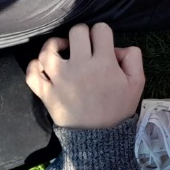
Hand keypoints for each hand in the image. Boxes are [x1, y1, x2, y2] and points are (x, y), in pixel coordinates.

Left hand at [25, 22, 145, 128]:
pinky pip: (32, 74)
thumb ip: (133, 58)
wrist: (99, 139)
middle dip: (83, 34)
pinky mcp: (46, 93)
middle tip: (85, 45)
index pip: (100, 30)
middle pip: (76, 32)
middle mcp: (80, 66)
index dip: (102, 32)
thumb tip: (118, 47)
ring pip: (49, 50)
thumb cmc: (118, 109)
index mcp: (104, 62)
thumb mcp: (137, 83)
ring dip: (55, 44)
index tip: (102, 42)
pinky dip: (34, 66)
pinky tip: (44, 65)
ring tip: (63, 49)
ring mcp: (60, 80)